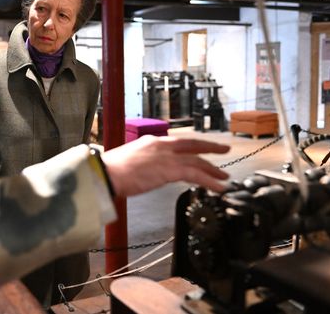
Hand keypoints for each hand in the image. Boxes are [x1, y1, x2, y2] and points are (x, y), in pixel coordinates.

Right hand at [101, 135, 229, 195]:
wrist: (106, 173)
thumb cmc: (111, 171)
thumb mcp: (129, 159)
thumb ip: (143, 162)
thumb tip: (147, 171)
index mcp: (151, 141)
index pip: (177, 143)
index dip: (191, 146)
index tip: (200, 149)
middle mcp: (161, 145)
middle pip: (192, 146)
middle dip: (210, 149)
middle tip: (223, 150)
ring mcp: (166, 156)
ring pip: (197, 161)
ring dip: (212, 169)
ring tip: (223, 177)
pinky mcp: (169, 170)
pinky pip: (196, 174)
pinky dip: (210, 181)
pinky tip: (218, 187)